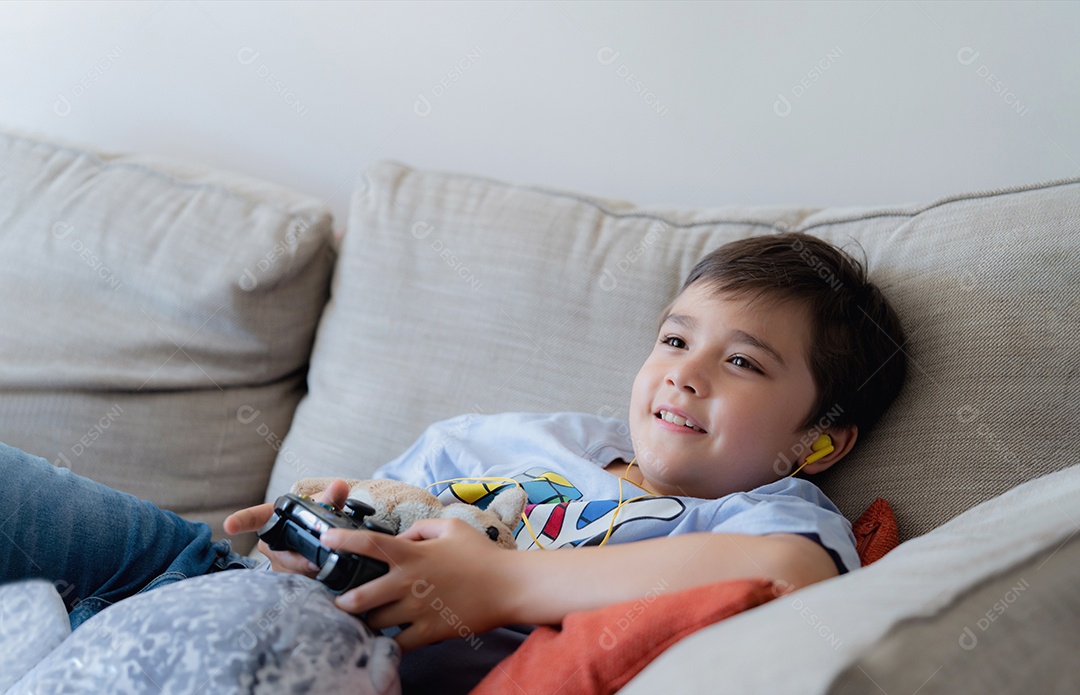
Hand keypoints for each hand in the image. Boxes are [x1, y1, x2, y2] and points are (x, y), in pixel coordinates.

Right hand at [223, 479, 352, 576]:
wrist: (323, 535)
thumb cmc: (317, 515)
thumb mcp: (325, 506)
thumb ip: (332, 498)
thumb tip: (339, 486)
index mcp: (274, 517)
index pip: (255, 517)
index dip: (241, 521)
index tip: (229, 525)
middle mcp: (269, 541)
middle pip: (278, 553)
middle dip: (297, 560)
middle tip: (316, 563)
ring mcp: (275, 561)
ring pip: (288, 571)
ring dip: (308, 570)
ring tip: (326, 564)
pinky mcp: (285, 576)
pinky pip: (295, 582)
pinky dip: (311, 579)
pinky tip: (323, 575)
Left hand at [321, 517, 516, 651]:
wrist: (508, 586)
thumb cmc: (481, 555)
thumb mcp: (451, 527)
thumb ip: (420, 528)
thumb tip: (401, 537)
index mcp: (411, 554)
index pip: (369, 544)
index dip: (342, 540)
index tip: (325, 540)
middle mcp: (409, 582)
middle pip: (359, 596)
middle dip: (343, 601)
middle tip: (340, 601)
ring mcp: (417, 610)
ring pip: (375, 622)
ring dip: (367, 621)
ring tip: (365, 620)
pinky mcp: (429, 632)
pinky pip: (398, 644)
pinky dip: (389, 643)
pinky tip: (387, 640)